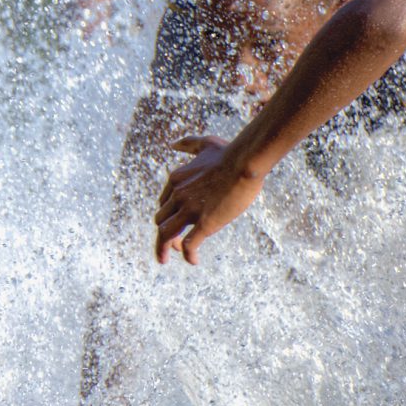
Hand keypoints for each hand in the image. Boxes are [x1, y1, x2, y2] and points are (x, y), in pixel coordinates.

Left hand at [153, 133, 266, 263]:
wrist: (244, 161)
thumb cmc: (229, 152)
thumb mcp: (204, 144)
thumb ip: (188, 144)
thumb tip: (173, 144)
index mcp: (175, 180)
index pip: (163, 204)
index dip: (166, 217)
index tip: (174, 226)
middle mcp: (177, 195)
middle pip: (160, 220)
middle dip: (164, 234)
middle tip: (171, 246)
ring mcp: (189, 209)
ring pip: (165, 234)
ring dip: (163, 248)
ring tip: (165, 259)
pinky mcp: (204, 222)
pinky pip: (189, 243)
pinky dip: (188, 254)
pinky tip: (193, 261)